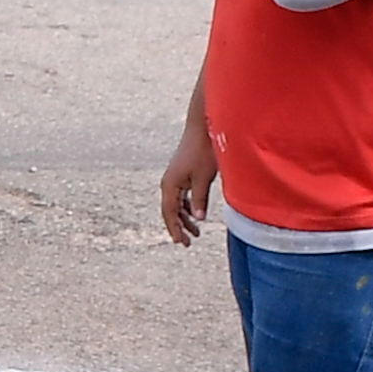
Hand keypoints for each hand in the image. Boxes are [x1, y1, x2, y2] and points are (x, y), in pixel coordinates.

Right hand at [157, 120, 220, 248]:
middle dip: (179, 227)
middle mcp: (169, 183)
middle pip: (171, 211)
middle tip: (188, 242)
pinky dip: (187, 206)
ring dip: (184, 218)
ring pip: (176, 204)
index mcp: (170, 185)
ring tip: (196, 231)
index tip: (181, 242)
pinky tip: (196, 214)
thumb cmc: (203, 152)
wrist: (202, 129)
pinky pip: (181, 196)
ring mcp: (175, 178)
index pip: (169, 213)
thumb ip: (199, 200)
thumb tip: (198, 218)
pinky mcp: (182, 173)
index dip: (175, 229)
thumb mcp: (203, 178)